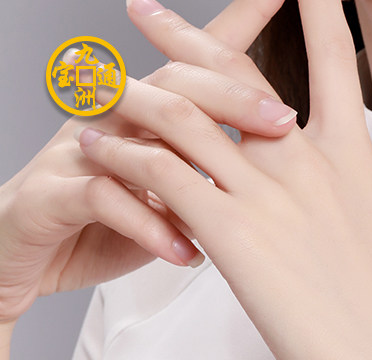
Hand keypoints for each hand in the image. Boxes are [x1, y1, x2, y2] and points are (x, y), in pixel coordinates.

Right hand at [0, 0, 295, 324]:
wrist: (24, 259)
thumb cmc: (99, 227)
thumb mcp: (164, 197)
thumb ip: (204, 176)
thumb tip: (267, 170)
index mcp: (141, 115)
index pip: (193, 62)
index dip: (234, 26)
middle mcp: (109, 121)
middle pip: (171, 86)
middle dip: (231, 98)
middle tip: (284, 119)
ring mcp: (77, 153)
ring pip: (135, 134)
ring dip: (191, 162)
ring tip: (239, 190)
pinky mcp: (53, 195)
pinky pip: (104, 199)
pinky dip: (150, 227)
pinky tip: (188, 251)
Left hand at [77, 0, 371, 359]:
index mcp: (353, 163)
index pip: (330, 62)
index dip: (314, 10)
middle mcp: (306, 162)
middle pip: (231, 74)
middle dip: (184, 38)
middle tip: (146, 15)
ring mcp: (268, 195)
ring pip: (181, 116)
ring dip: (134, 94)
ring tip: (98, 86)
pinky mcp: (231, 237)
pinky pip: (160, 174)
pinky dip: (124, 157)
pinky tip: (98, 153)